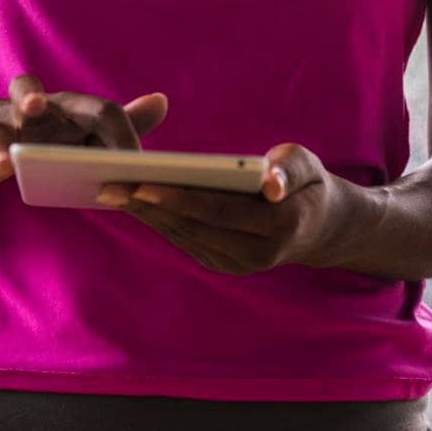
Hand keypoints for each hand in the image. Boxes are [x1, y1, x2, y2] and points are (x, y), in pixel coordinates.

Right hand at [0, 74, 168, 216]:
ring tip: (5, 164)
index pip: (90, 106)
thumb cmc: (38, 134)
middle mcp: (23, 112)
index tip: (134, 162)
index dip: (115, 129)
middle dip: (29, 97)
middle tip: (36, 107)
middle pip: (23, 90)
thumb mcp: (76, 128)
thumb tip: (162, 101)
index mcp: (60, 106)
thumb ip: (115, 122)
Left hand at [95, 143, 352, 274]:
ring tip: (112, 192)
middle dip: (149, 207)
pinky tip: (134, 203)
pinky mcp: (225, 264)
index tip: (142, 184)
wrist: (321, 227)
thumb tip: (271, 184)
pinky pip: (186, 241)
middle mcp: (257, 255)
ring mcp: (239, 265)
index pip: (218, 211)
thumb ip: (289, 170)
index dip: (179, 198)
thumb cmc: (310, 183)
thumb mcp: (309, 165)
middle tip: (109, 185)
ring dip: (146, 217)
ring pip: (185, 237)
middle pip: (193, 227)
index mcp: (279, 227)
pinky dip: (159, 222)